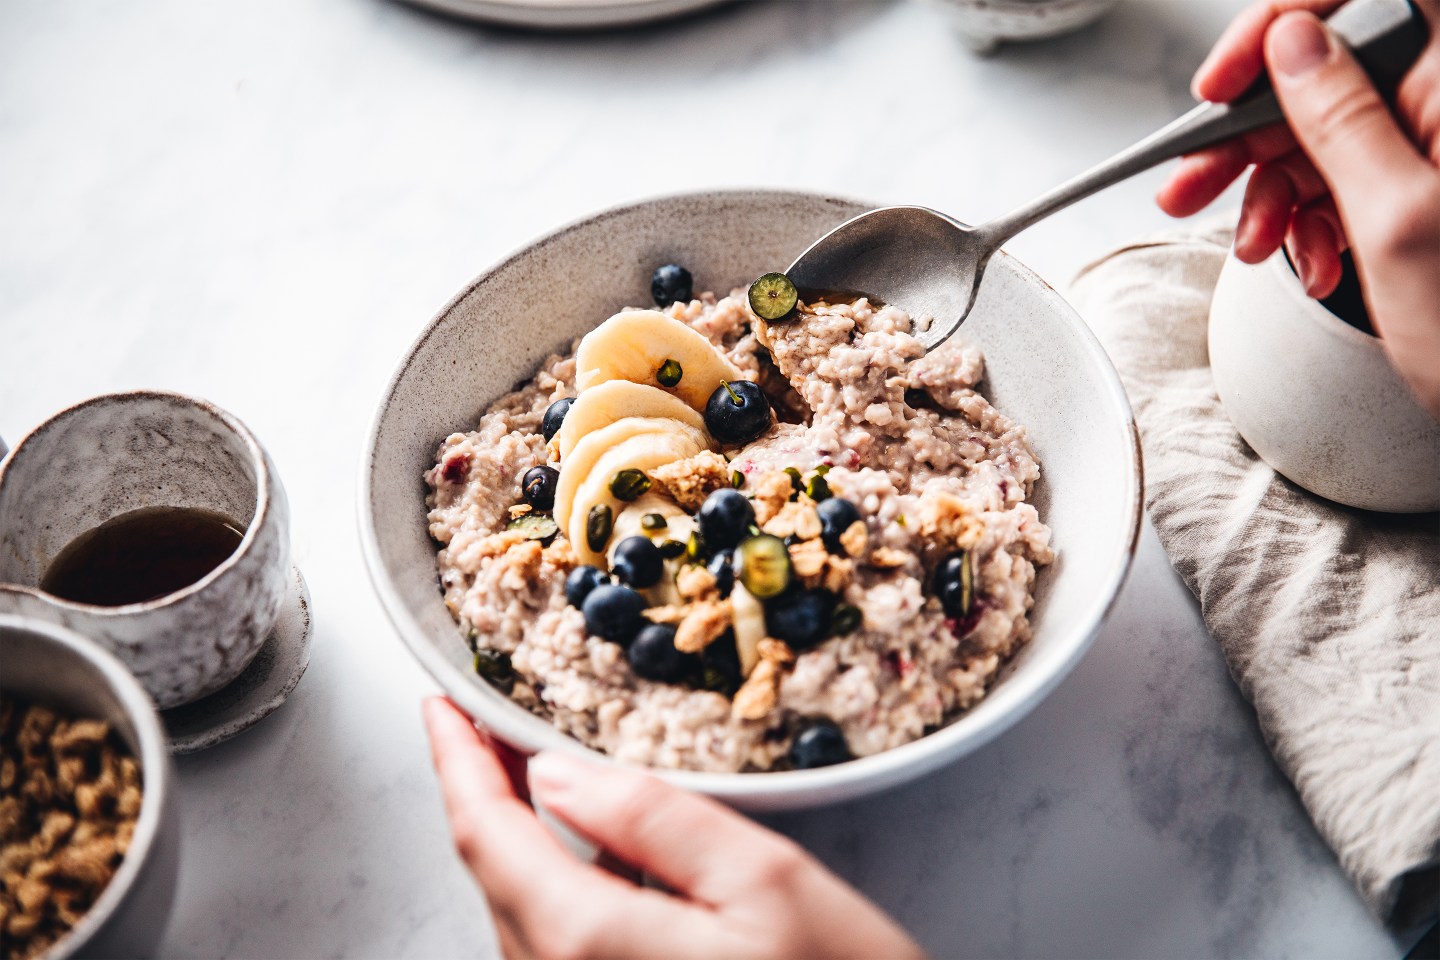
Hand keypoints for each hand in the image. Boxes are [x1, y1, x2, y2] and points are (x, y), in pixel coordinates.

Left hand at [422, 697, 925, 959]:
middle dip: (482, 787)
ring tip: (526, 767)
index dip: (456, 759)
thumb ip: (653, 820)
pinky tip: (583, 847)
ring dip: (514, 832)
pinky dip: (550, 877)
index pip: (486, 834)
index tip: (443, 703)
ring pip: (519, 908)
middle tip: (487, 719)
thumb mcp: (764, 883)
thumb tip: (557, 775)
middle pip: (493, 872)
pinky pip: (555, 941)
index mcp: (587, 940)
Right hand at [1157, 0, 1439, 416]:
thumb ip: (1341, 119)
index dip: (1284, 21)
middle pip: (1328, 69)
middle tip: (1190, 180)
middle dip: (1251, 131)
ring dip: (1270, 190)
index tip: (1227, 76)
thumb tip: (1292, 45)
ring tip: (1251, 244)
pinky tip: (1306, 257)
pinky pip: (1344, 178)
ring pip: (1323, 132)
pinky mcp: (1424, 187)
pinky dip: (1309, 219)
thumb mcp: (1398, 220)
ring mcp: (1437, 146)